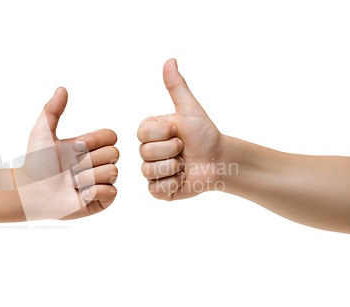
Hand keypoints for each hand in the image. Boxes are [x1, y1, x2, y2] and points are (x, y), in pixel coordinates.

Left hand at [18, 87, 118, 219]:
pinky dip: (94, 192)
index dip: (96, 140)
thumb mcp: (42, 132)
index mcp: (88, 146)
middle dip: (88, 161)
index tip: (74, 145)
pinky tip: (79, 195)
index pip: (111, 136)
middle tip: (70, 169)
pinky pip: (112, 192)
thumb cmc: (35, 164)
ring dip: (88, 178)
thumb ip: (52, 110)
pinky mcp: (101, 200)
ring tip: (72, 183)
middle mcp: (97, 163)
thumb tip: (62, 88)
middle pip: (114, 153)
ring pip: (112, 172)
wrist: (30, 192)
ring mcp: (100, 182)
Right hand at [137, 59, 224, 199]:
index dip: (164, 135)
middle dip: (172, 152)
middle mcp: (146, 151)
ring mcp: (151, 171)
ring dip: (174, 168)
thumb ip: (177, 87)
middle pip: (145, 154)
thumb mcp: (190, 110)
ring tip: (184, 165)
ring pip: (149, 172)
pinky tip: (183, 178)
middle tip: (184, 150)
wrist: (220, 161)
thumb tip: (170, 60)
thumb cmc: (205, 134)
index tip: (179, 131)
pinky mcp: (158, 190)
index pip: (142, 135)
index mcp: (149, 132)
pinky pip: (156, 189)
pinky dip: (173, 184)